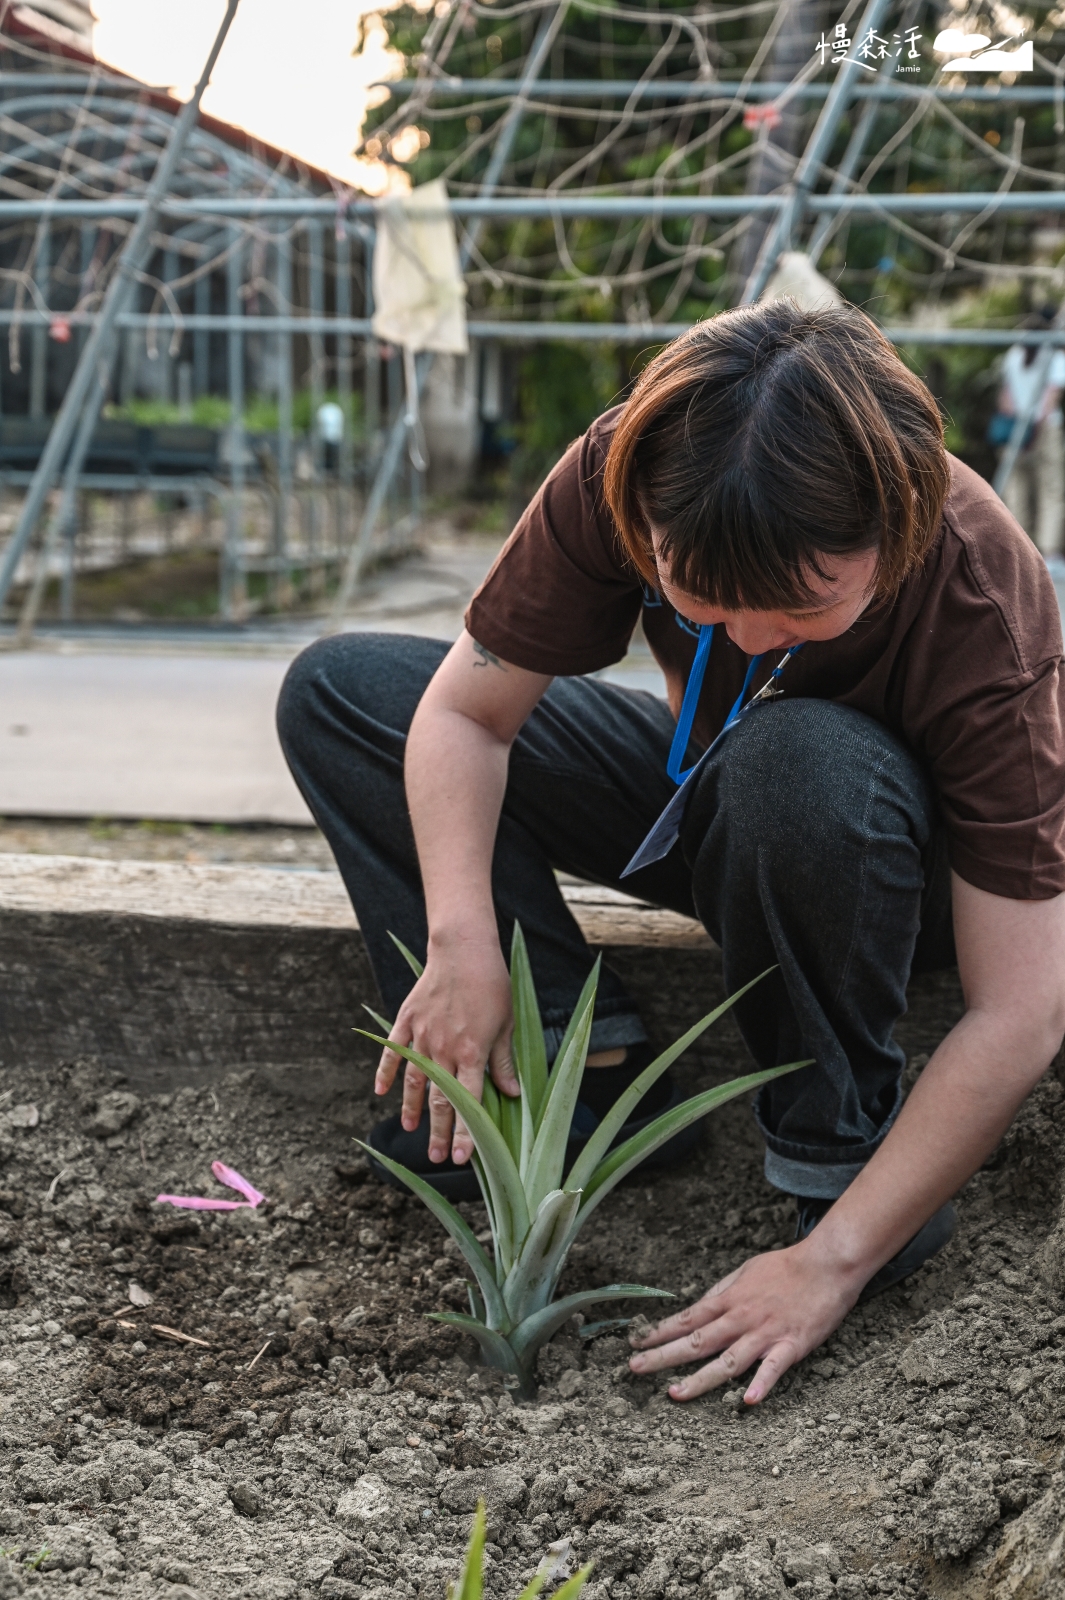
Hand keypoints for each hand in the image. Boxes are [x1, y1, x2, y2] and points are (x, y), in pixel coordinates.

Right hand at [375, 930, 518, 1164]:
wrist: (463, 948)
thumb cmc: (492, 984)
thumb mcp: (506, 1024)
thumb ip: (504, 1062)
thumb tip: (512, 1094)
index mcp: (472, 1053)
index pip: (469, 1103)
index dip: (465, 1134)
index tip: (460, 1158)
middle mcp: (445, 1049)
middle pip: (440, 1099)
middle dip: (438, 1131)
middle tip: (435, 1157)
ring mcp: (423, 1035)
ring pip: (415, 1080)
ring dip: (413, 1108)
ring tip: (411, 1131)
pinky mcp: (408, 1019)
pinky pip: (393, 1050)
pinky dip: (385, 1071)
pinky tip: (379, 1091)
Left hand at [628, 1239, 861, 1403]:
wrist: (827, 1263)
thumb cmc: (786, 1267)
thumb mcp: (746, 1270)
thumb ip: (723, 1291)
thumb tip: (700, 1307)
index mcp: (729, 1300)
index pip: (687, 1320)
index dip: (659, 1333)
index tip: (635, 1344)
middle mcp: (741, 1318)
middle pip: (697, 1341)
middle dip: (663, 1356)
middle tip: (635, 1369)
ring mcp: (765, 1333)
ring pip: (727, 1360)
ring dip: (700, 1379)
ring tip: (675, 1393)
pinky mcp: (792, 1345)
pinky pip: (774, 1368)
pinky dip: (762, 1384)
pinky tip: (748, 1401)